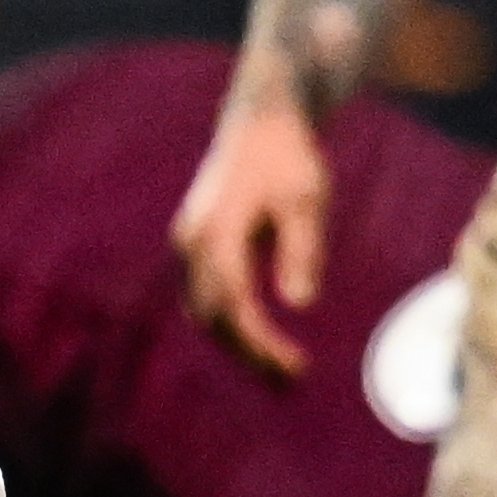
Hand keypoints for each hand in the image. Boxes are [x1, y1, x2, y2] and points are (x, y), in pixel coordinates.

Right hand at [167, 94, 338, 381]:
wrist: (261, 118)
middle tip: (293, 377)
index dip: (263, 344)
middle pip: (213, 317)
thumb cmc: (290, 157)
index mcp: (216, 232)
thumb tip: (300, 303)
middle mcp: (192, 242)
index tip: (297, 367)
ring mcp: (188, 243)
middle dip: (250, 353)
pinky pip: (205, 296)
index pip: (235, 306)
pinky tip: (260, 335)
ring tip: (280, 366)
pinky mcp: (194, 244)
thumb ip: (302, 250)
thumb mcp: (307, 200)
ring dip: (238, 343)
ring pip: (204, 311)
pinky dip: (229, 322)